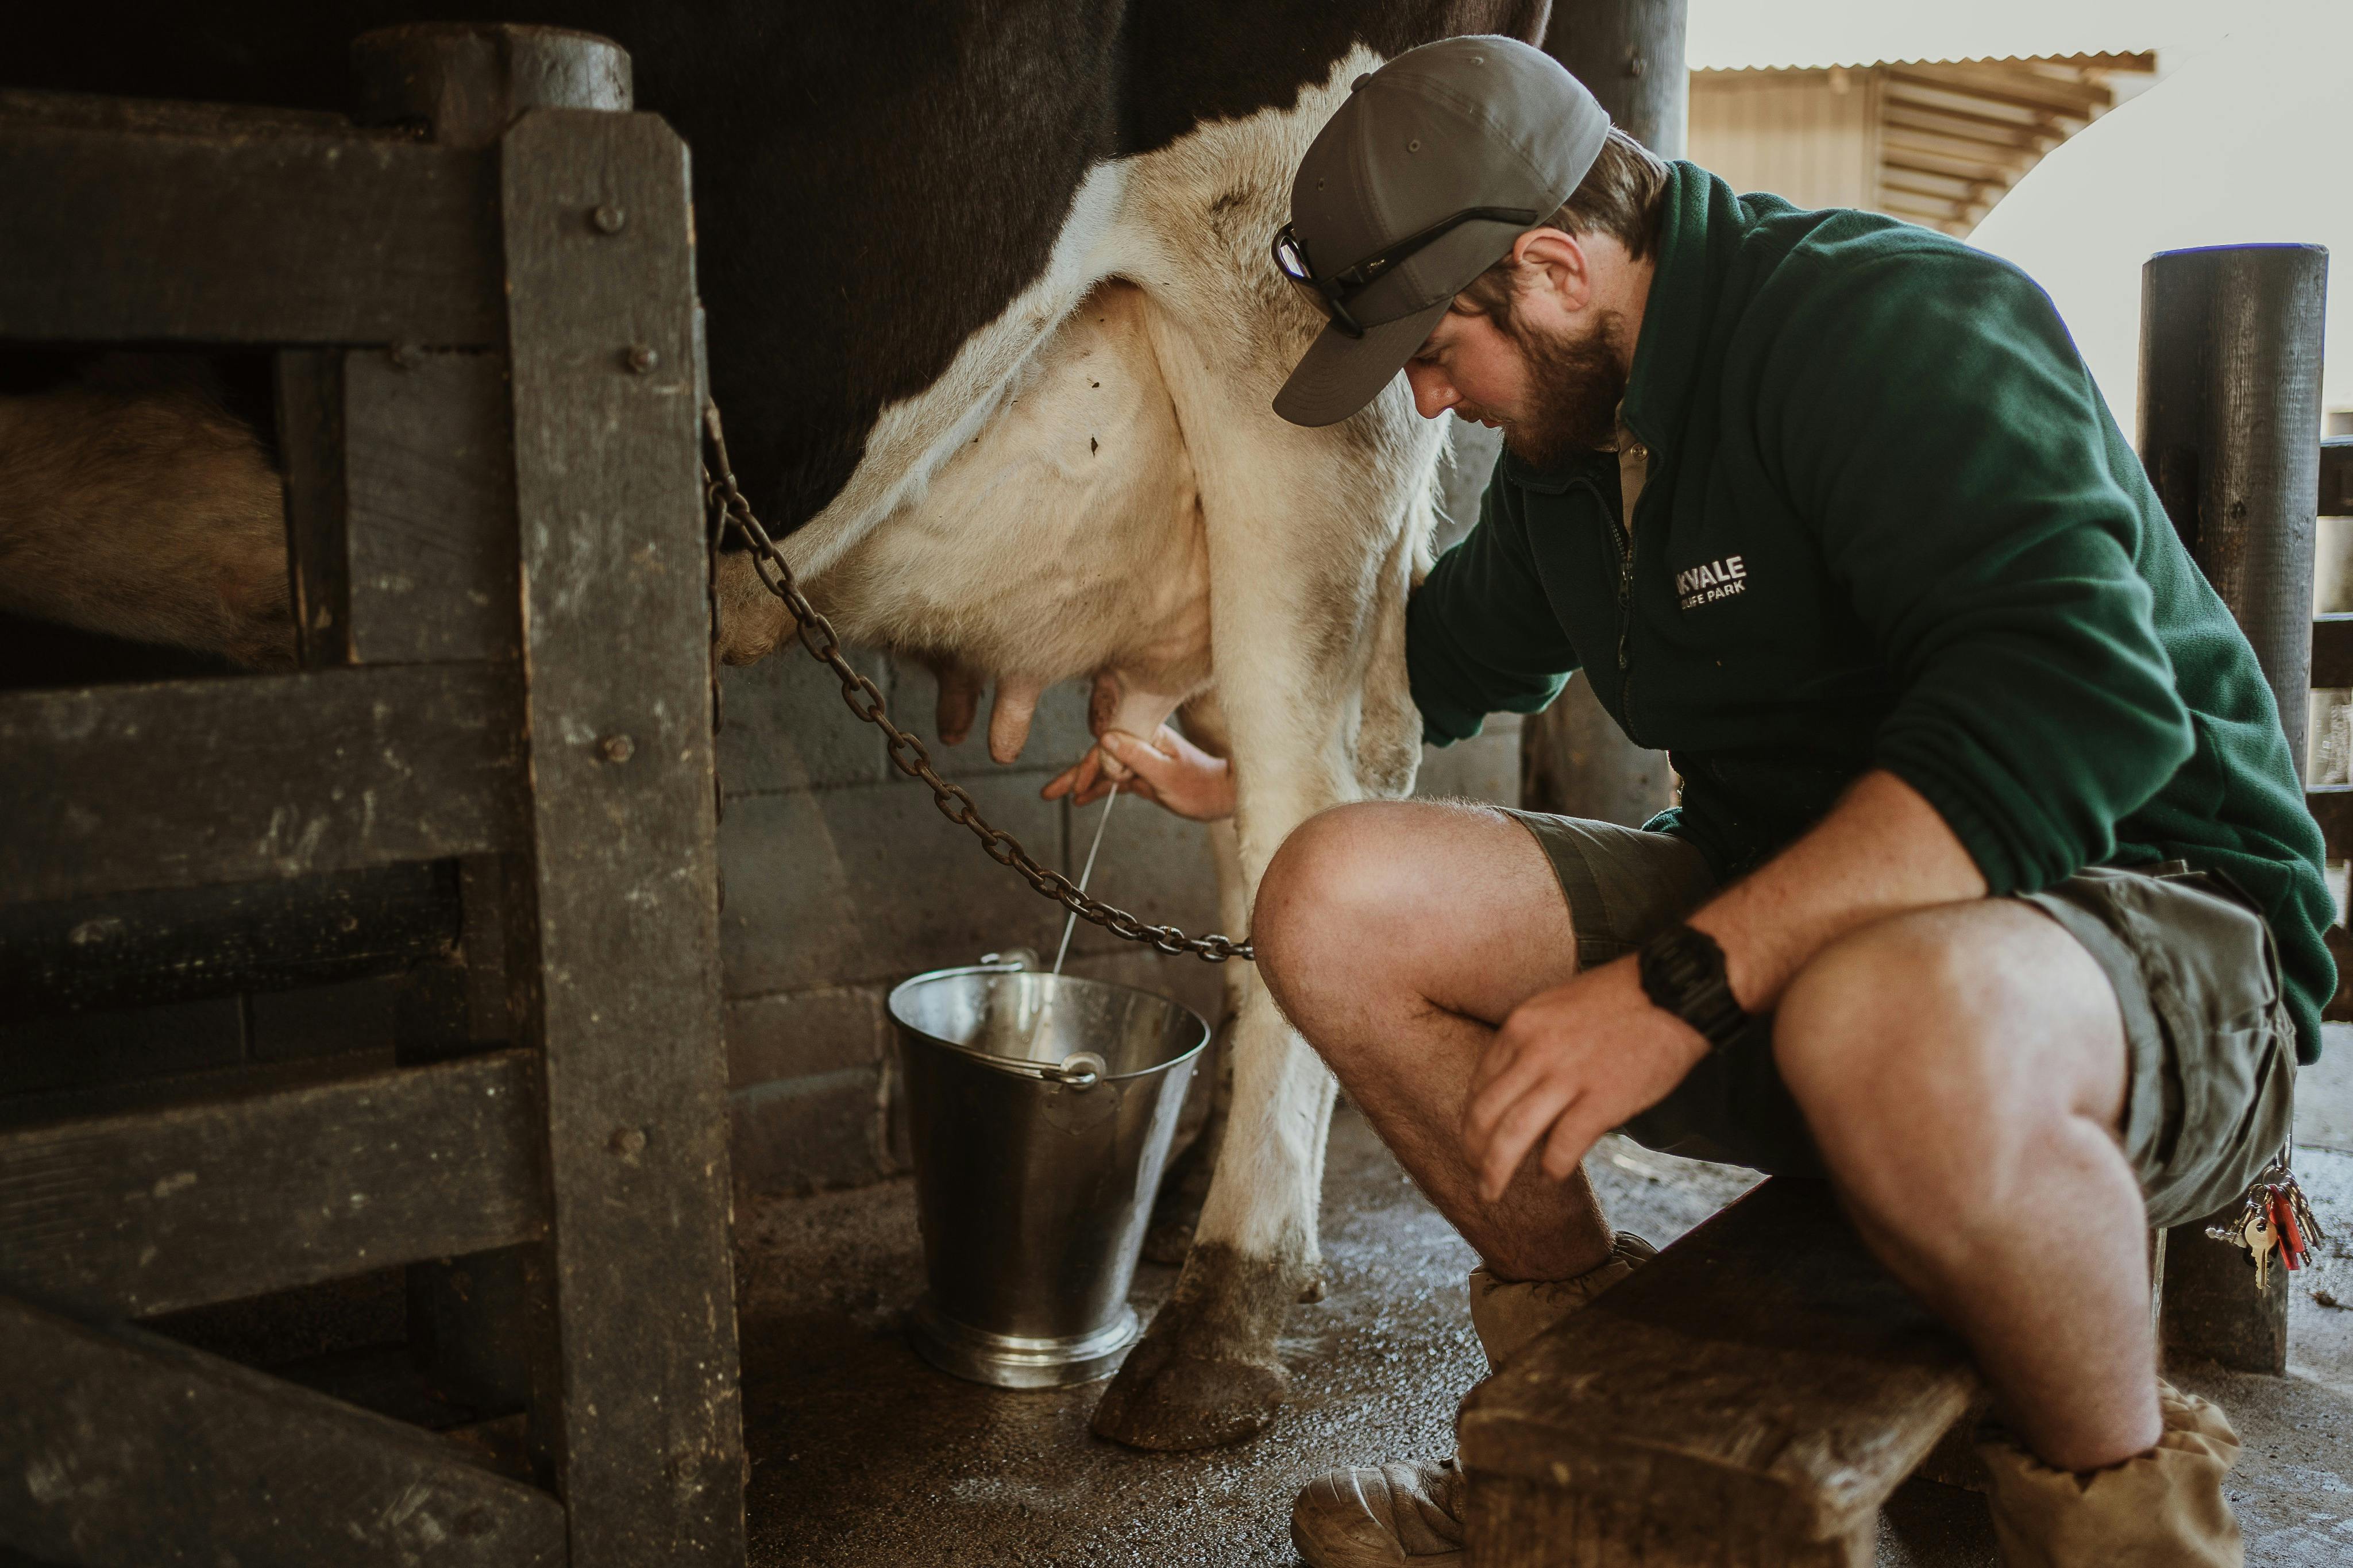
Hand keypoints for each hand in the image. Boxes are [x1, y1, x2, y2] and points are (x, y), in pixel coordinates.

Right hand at [1042, 725, 1236, 820]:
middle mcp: (1140, 743)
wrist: (1226, 795)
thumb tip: (1104, 737)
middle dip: (1074, 774)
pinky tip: (1081, 798)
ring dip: (1081, 782)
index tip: (1076, 788)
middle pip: (1100, 756)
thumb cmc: (1203, 785)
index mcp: (1146, 735)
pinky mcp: (1144, 773)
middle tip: (1047, 792)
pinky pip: (1115, 779)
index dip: (1089, 768)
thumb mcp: (1167, 774)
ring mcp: (1141, 758)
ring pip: (1105, 768)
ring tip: (1055, 795)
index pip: (1107, 748)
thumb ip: (1136, 756)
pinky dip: (1099, 788)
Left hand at [1461, 956, 1711, 1202]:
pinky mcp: (1601, 1101)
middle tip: (1474, 1174)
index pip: (1479, 1083)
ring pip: (1511, 1136)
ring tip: (1492, 1192)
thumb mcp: (1559, 1006)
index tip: (1474, 1138)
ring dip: (1495, 1171)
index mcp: (1521, 1026)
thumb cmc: (1624, 998)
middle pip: (1484, 1114)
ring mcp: (1567, 1077)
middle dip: (1473, 1151)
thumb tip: (1523, 1082)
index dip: (1471, 1118)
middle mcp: (1534, 1051)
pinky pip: (1562, 1146)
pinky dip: (1551, 1168)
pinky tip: (1551, 1176)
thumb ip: (1535, 1040)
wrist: (1675, 991)